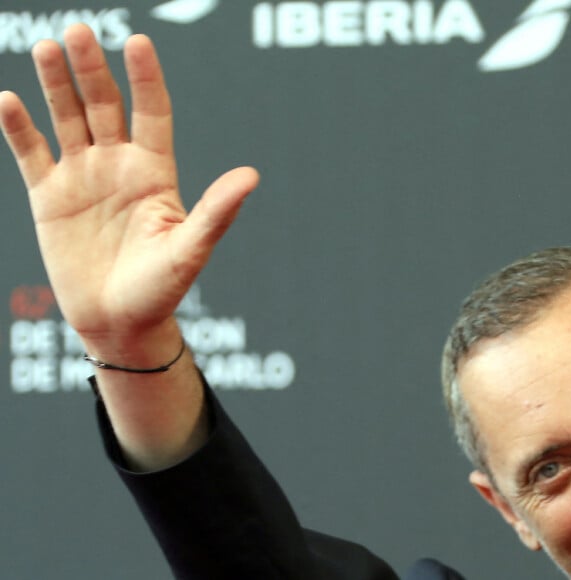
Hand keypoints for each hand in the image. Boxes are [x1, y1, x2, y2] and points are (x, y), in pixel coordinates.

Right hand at [0, 24, 258, 345]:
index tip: (138, 43)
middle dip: (92, 70)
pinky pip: (32, 154)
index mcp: (155, 172)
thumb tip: (252, 176)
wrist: (119, 321)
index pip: (152, 113)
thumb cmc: (161, 289)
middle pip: (104, 105)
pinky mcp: (50, 197)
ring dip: (55, 85)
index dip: (145, 79)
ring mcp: (83, 178)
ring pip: (67, 119)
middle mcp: (119, 166)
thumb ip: (216, 212)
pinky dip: (19, 129)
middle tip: (78, 32)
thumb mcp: (189, 249)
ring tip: (47, 49)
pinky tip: (8, 101)